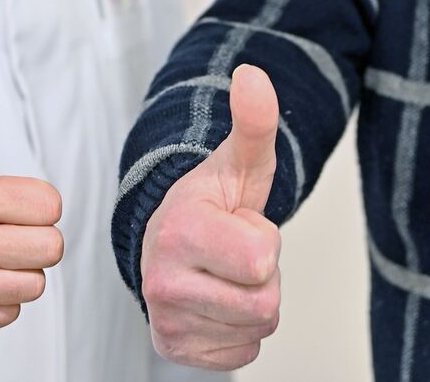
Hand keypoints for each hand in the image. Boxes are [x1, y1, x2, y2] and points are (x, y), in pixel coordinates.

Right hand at [141, 65, 282, 369]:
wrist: (169, 240)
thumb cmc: (210, 204)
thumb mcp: (239, 163)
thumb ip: (254, 122)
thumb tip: (253, 75)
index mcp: (180, 231)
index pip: (263, 260)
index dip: (264, 240)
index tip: (237, 224)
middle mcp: (162, 282)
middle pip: (266, 303)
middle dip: (263, 276)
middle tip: (235, 252)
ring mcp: (166, 321)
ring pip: (257, 330)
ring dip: (252, 302)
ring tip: (225, 273)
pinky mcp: (172, 350)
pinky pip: (243, 355)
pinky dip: (238, 332)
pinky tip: (217, 301)